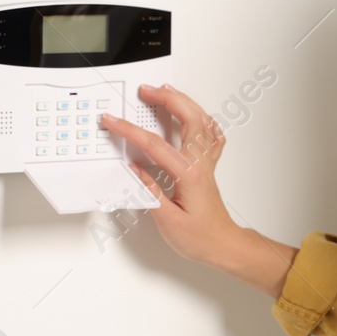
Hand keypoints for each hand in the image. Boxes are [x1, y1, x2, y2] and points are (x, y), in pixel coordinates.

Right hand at [100, 84, 241, 266]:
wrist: (223, 244)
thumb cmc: (200, 237)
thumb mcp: (167, 220)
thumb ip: (150, 191)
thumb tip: (134, 169)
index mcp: (189, 174)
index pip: (155, 145)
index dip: (130, 131)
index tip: (113, 122)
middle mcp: (201, 163)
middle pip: (189, 118)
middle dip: (167, 99)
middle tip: (146, 90)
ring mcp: (207, 162)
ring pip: (203, 121)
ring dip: (184, 102)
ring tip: (165, 91)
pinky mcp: (208, 166)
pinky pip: (210, 134)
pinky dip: (202, 119)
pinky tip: (194, 115)